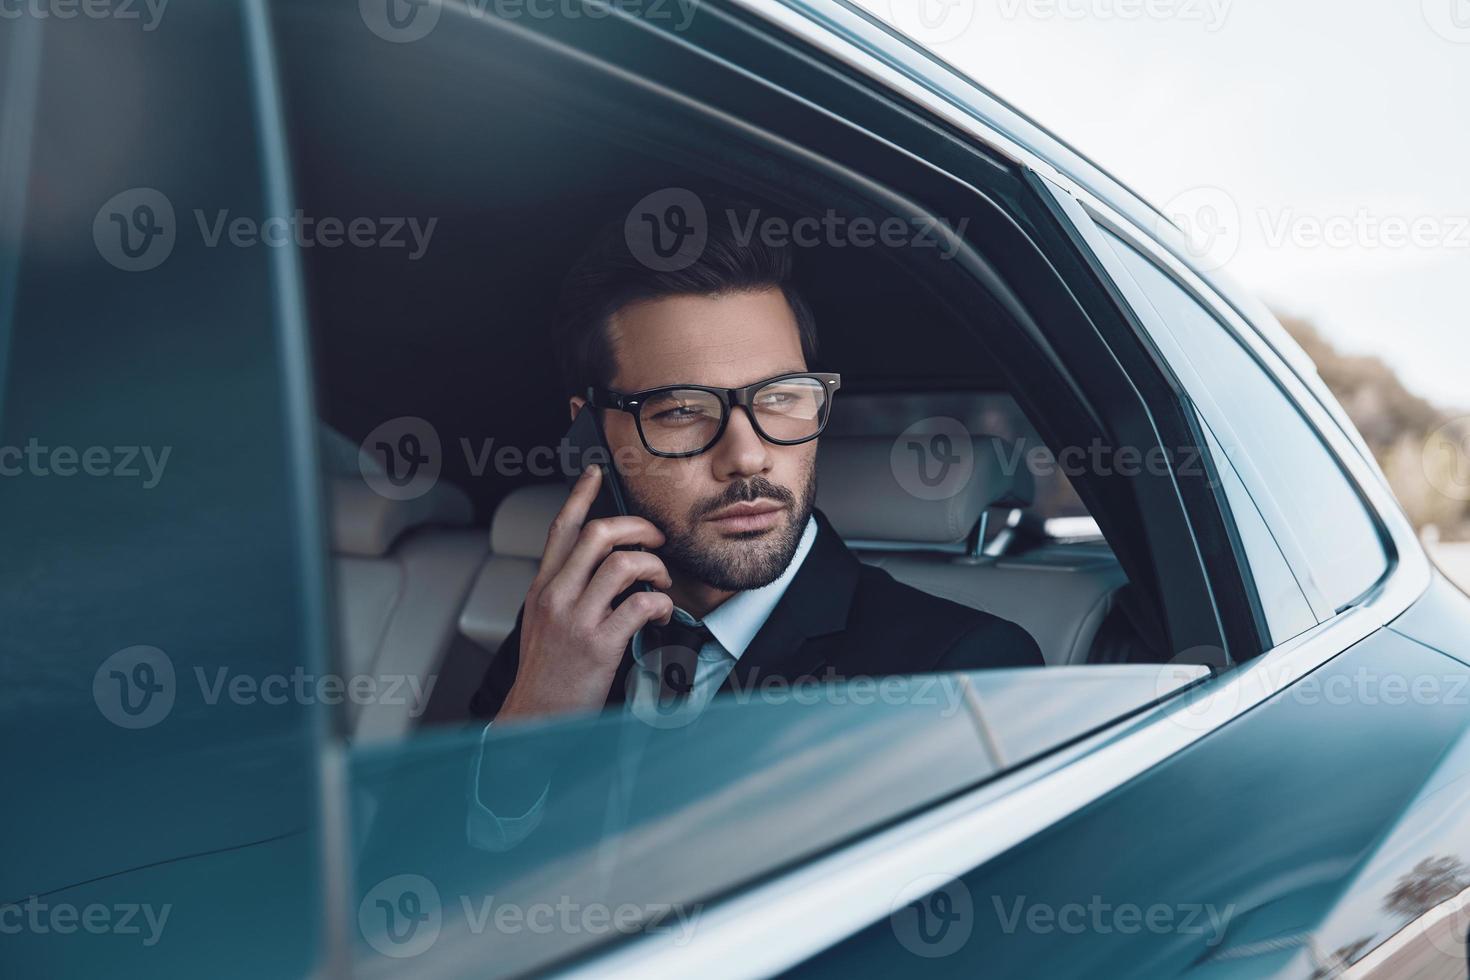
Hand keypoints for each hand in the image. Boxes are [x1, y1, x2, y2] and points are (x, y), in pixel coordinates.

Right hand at [497, 465, 673, 720]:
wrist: (535, 717)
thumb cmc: (546, 673)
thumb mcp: (543, 623)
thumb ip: (566, 592)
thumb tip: (603, 568)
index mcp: (543, 588)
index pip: (561, 528)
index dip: (581, 495)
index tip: (597, 474)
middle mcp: (556, 596)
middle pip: (597, 534)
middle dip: (637, 528)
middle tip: (656, 539)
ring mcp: (576, 619)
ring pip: (622, 564)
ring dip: (654, 566)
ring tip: (660, 582)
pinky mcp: (598, 644)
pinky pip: (639, 605)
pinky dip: (660, 604)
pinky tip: (660, 615)